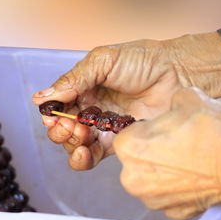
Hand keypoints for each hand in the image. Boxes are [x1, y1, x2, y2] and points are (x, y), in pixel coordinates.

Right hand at [33, 32, 220, 170]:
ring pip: (75, 144)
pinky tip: (83, 152)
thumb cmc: (143, 61)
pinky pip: (94, 155)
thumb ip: (73, 80)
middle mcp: (91, 108)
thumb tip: (41, 97)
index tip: (55, 115)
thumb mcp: (102, 61)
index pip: (58, 106)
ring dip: (70, 143)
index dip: (52, 114)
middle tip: (71, 123)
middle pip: (63, 128)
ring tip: (81, 133)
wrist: (179, 74)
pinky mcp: (118, 141)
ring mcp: (104, 126)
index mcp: (84, 88)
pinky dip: (83, 158)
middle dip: (61, 130)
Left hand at [113, 87, 220, 219]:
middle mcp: (132, 176)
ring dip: (162, 171)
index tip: (159, 130)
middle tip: (174, 145)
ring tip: (186, 159)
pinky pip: (168, 196)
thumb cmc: (213, 133)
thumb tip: (172, 106)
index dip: (145, 131)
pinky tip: (193, 175)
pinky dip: (177, 188)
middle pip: (135, 160)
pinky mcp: (172, 212)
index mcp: (130, 147)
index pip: (126, 136)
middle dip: (151, 152)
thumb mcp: (187, 98)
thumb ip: (169, 102)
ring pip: (150, 179)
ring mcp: (151, 198)